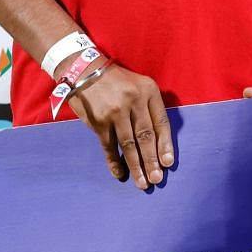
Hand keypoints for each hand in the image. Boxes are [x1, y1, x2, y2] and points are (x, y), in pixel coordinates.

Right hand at [66, 63, 174, 190]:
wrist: (83, 69)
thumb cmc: (115, 80)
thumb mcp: (139, 84)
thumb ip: (150, 106)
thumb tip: (159, 141)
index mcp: (148, 91)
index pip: (161, 122)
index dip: (165, 145)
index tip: (168, 163)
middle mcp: (133, 101)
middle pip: (146, 136)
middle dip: (152, 160)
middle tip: (156, 179)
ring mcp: (115, 111)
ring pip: (129, 144)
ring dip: (136, 165)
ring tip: (142, 183)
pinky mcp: (98, 120)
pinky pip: (109, 145)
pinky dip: (114, 161)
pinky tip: (119, 174)